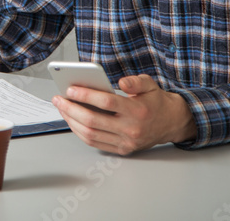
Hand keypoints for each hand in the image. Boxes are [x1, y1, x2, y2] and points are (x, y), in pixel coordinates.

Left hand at [52, 74, 196, 154]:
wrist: (171, 123)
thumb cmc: (155, 101)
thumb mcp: (149, 84)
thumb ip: (134, 81)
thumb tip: (121, 81)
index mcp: (137, 111)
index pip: (106, 102)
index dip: (85, 95)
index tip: (70, 89)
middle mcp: (130, 129)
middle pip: (93, 120)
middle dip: (71, 109)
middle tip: (58, 99)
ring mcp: (125, 142)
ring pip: (90, 134)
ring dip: (71, 121)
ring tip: (62, 109)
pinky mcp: (122, 149)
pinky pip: (95, 143)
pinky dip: (80, 132)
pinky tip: (72, 121)